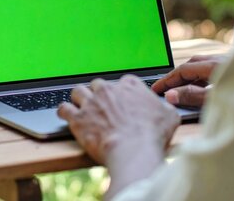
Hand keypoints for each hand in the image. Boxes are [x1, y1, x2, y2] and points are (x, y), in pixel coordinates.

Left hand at [57, 75, 179, 164]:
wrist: (133, 150)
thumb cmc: (152, 135)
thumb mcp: (170, 117)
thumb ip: (165, 107)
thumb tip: (166, 106)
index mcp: (130, 86)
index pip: (122, 82)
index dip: (121, 93)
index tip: (122, 101)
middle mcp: (108, 90)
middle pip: (98, 85)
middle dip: (99, 94)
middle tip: (101, 106)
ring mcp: (91, 103)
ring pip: (78, 92)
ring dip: (79, 99)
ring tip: (81, 107)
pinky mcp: (77, 118)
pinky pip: (63, 108)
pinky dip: (64, 111)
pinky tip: (66, 115)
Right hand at [151, 54, 225, 107]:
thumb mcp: (216, 100)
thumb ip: (192, 96)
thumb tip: (170, 95)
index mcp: (215, 65)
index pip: (184, 69)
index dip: (168, 80)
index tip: (155, 90)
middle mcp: (221, 60)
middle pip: (192, 64)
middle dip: (176, 76)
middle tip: (164, 90)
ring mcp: (229, 63)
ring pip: (203, 66)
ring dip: (189, 77)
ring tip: (180, 91)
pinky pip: (212, 70)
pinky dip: (202, 78)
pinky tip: (201, 89)